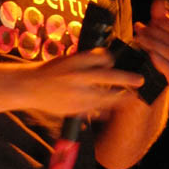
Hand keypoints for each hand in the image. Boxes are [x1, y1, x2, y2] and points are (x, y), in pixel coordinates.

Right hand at [29, 48, 143, 116]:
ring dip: (119, 98)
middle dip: (126, 79)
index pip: (101, 57)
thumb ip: (87, 61)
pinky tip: (109, 109)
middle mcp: (76, 76)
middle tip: (140, 81)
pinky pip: (94, 110)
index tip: (116, 63)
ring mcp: (75, 94)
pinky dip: (103, 110)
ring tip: (130, 97)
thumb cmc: (51, 71)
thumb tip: (109, 62)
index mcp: (75, 60)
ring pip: (103, 97)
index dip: (111, 60)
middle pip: (106, 77)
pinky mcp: (73, 108)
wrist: (28, 86)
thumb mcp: (67, 59)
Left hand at [133, 0, 168, 87]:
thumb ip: (159, 16)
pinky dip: (160, 61)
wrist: (153, 71)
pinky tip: (150, 55)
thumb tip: (158, 2)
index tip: (152, 21)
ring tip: (140, 39)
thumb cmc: (157, 46)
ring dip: (154, 45)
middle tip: (140, 30)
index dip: (167, 24)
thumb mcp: (157, 29)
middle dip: (155, 34)